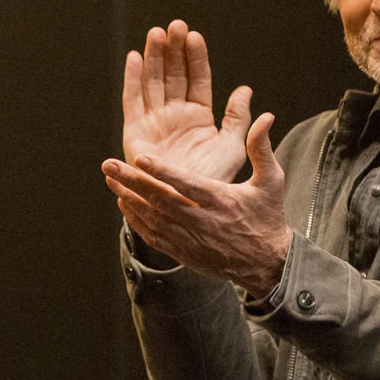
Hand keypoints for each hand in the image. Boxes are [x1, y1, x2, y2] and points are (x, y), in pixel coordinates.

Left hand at [102, 111, 291, 295]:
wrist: (266, 263)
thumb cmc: (267, 218)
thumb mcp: (272, 182)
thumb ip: (262, 149)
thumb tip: (266, 116)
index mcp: (220, 200)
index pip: (186, 183)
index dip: (162, 171)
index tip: (140, 158)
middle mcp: (200, 220)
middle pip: (160, 199)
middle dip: (132, 181)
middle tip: (108, 164)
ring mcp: (188, 238)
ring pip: (152, 217)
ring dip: (128, 197)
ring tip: (110, 180)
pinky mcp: (182, 252)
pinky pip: (153, 235)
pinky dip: (136, 220)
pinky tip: (124, 204)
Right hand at [121, 19, 254, 182]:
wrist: (186, 206)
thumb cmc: (212, 182)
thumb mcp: (231, 147)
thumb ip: (237, 118)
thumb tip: (245, 90)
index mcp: (198, 116)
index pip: (197, 79)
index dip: (195, 57)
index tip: (194, 36)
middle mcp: (175, 114)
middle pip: (173, 74)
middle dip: (173, 50)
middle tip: (174, 26)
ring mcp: (155, 121)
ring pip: (153, 82)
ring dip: (153, 57)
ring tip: (156, 33)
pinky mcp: (136, 132)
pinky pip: (133, 101)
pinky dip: (132, 80)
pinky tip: (133, 58)